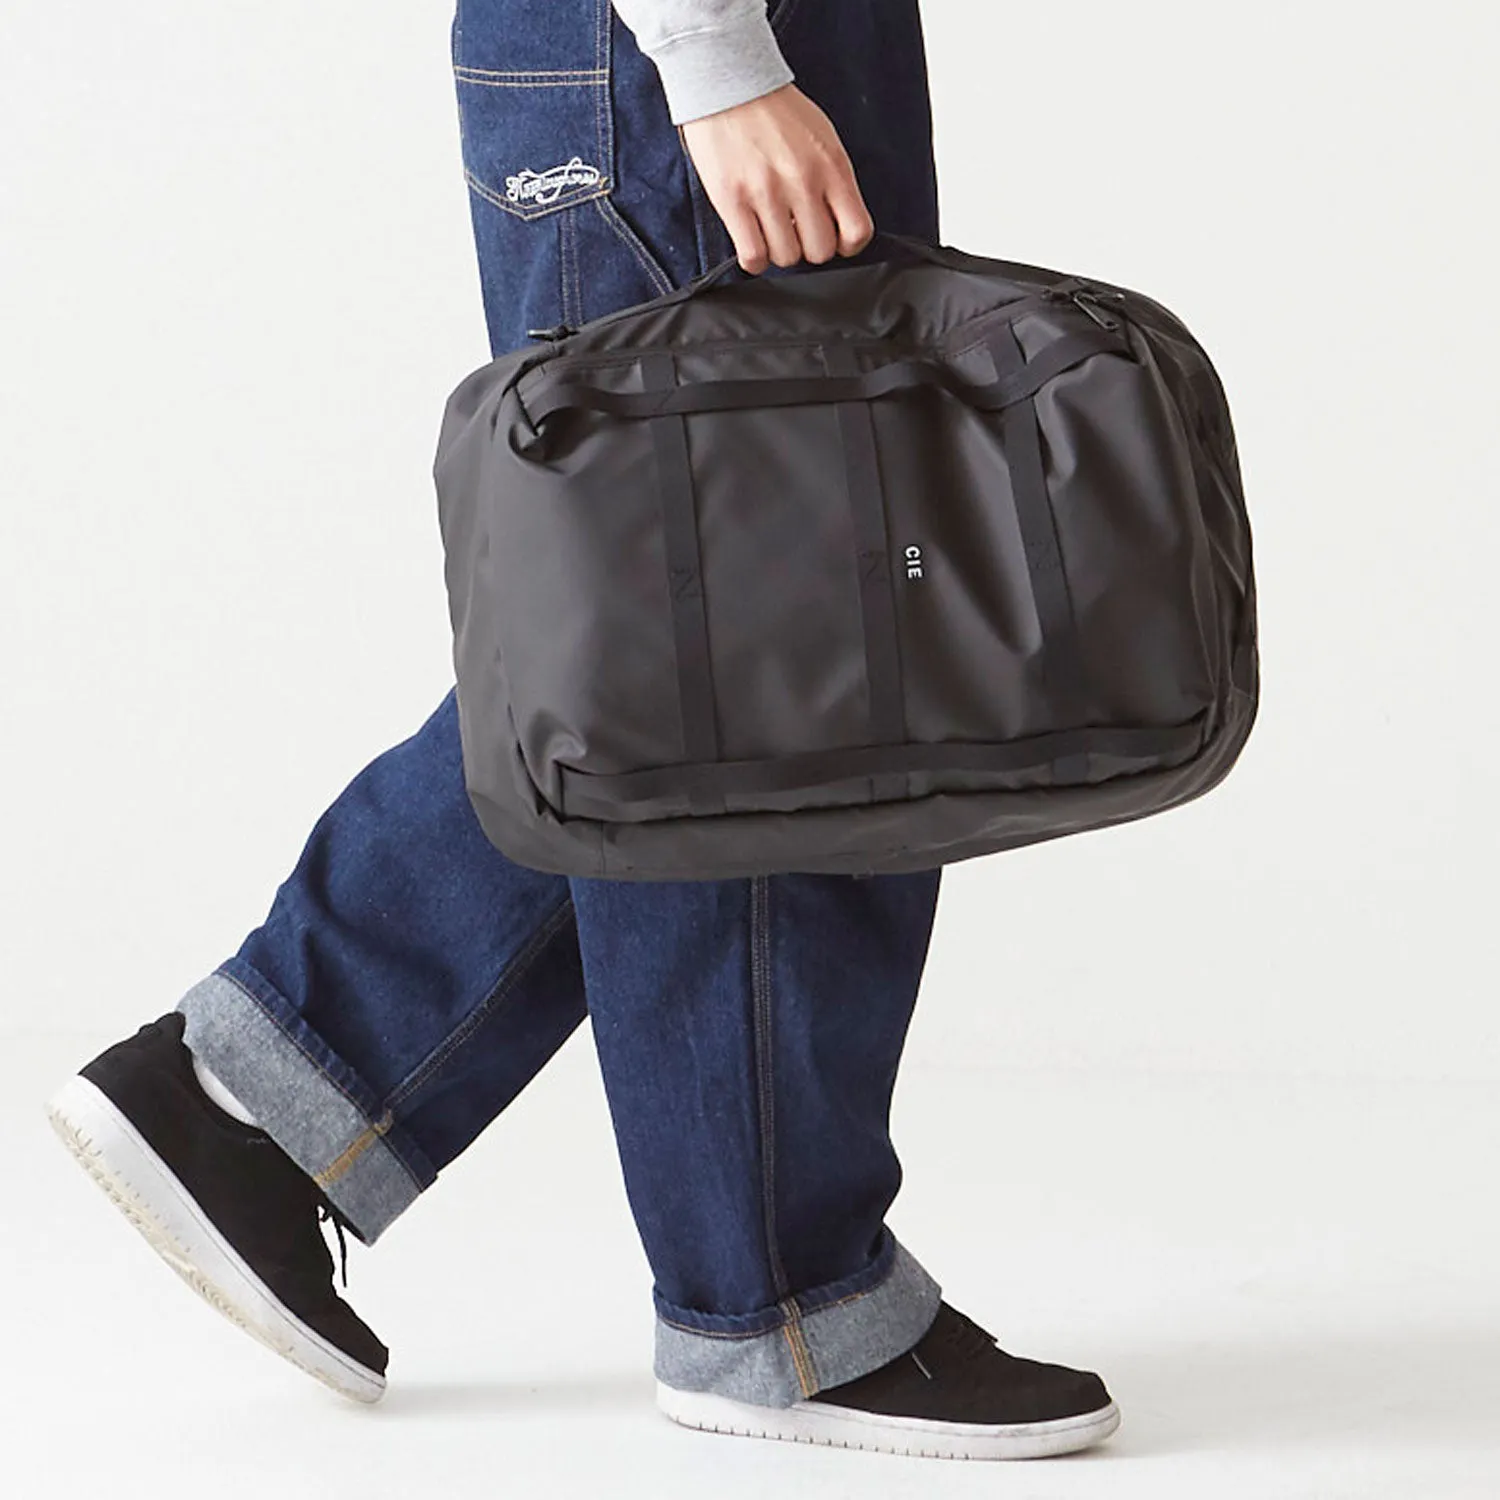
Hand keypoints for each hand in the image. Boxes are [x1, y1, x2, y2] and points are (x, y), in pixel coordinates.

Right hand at [679, 84, 874, 273]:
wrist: (729, 82)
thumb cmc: (775, 111)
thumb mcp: (822, 138)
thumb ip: (833, 180)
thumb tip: (836, 223)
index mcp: (831, 166)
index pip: (857, 232)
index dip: (845, 244)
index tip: (832, 236)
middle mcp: (803, 181)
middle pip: (820, 252)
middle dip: (808, 246)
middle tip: (795, 230)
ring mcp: (767, 193)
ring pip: (786, 258)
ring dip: (779, 250)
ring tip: (770, 228)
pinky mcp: (733, 202)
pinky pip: (753, 257)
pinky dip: (754, 258)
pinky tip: (751, 239)